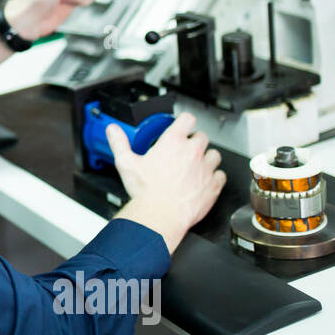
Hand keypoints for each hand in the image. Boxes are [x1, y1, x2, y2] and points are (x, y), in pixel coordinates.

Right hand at [109, 112, 225, 254]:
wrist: (161, 215)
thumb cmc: (146, 191)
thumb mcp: (126, 163)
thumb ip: (119, 143)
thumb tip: (113, 131)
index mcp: (173, 142)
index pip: (187, 119)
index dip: (184, 121)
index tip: (182, 125)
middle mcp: (192, 152)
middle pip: (202, 136)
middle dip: (194, 141)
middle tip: (184, 150)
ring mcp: (205, 168)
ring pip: (214, 154)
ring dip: (207, 158)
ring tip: (196, 165)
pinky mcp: (213, 185)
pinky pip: (220, 175)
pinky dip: (214, 177)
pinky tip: (204, 181)